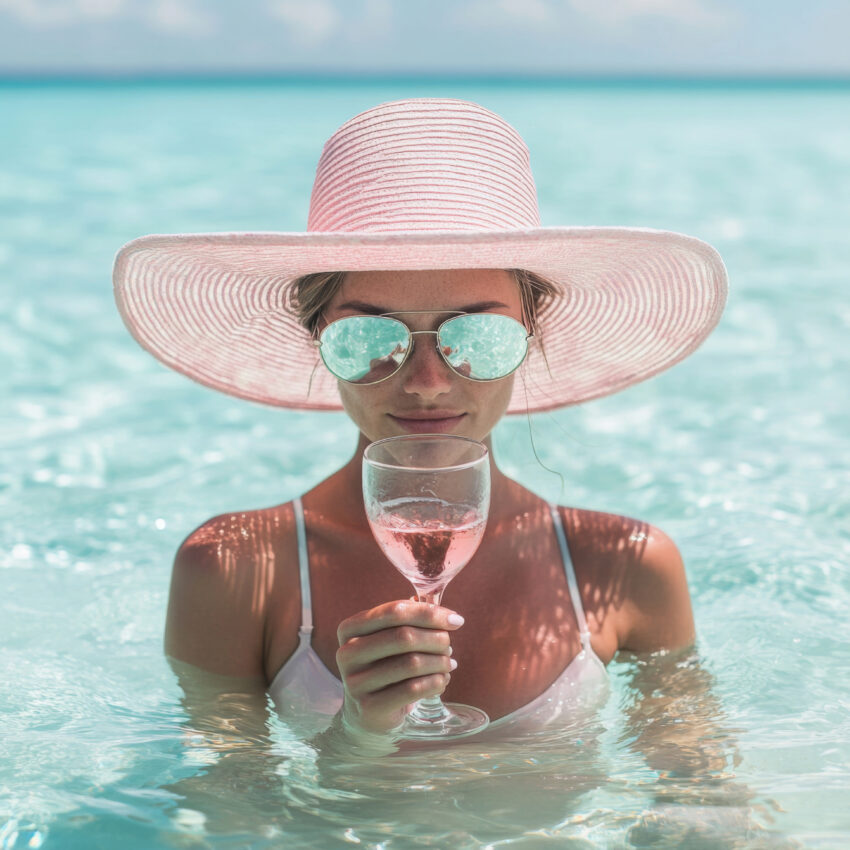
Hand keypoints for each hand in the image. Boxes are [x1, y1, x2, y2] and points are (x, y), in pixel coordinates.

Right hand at [336, 600, 461, 734]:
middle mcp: (347, 653)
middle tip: (449, 646)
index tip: (456, 620)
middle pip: (404, 636)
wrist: (367, 713)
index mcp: (350, 628)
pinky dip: (435, 682)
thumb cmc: (384, 666)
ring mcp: (355, 682)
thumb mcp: (391, 639)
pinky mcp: (369, 707)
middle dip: (436, 639)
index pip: (395, 611)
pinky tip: (441, 681)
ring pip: (411, 663)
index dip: (429, 613)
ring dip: (439, 662)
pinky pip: (412, 689)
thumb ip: (413, 620)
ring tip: (448, 664)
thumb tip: (448, 615)